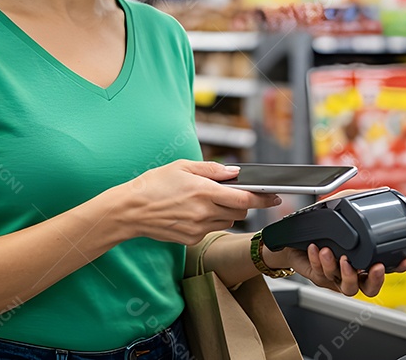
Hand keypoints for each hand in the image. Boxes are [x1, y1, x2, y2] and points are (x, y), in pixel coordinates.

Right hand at [117, 160, 278, 245]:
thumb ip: (212, 169)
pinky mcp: (192, 239)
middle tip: (228, 194)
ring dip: (225, 212)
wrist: (130, 210)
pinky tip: (192, 212)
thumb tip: (234, 172)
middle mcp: (204, 212)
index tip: (275, 197)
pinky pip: (211, 230)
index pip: (245, 197)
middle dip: (241, 202)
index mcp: (204, 191)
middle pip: (240, 211)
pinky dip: (210, 221)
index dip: (264, 198)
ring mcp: (198, 228)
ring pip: (228, 222)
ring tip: (204, 202)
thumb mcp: (182, 166)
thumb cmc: (153, 184)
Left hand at [262, 187, 405, 296]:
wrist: (293, 238)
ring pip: (347, 286)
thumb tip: (378, 192)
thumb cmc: (320, 226)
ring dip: (343, 271)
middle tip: (373, 266)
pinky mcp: (319, 278)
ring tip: (333, 253)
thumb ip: (357, 201)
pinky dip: (319, 261)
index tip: (405, 261)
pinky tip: (316, 249)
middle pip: (370, 289)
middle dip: (375, 280)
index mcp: (362, 260)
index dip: (398, 268)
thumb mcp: (340, 208)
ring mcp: (336, 278)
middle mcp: (353, 273)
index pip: (386, 269)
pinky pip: (321, 273)